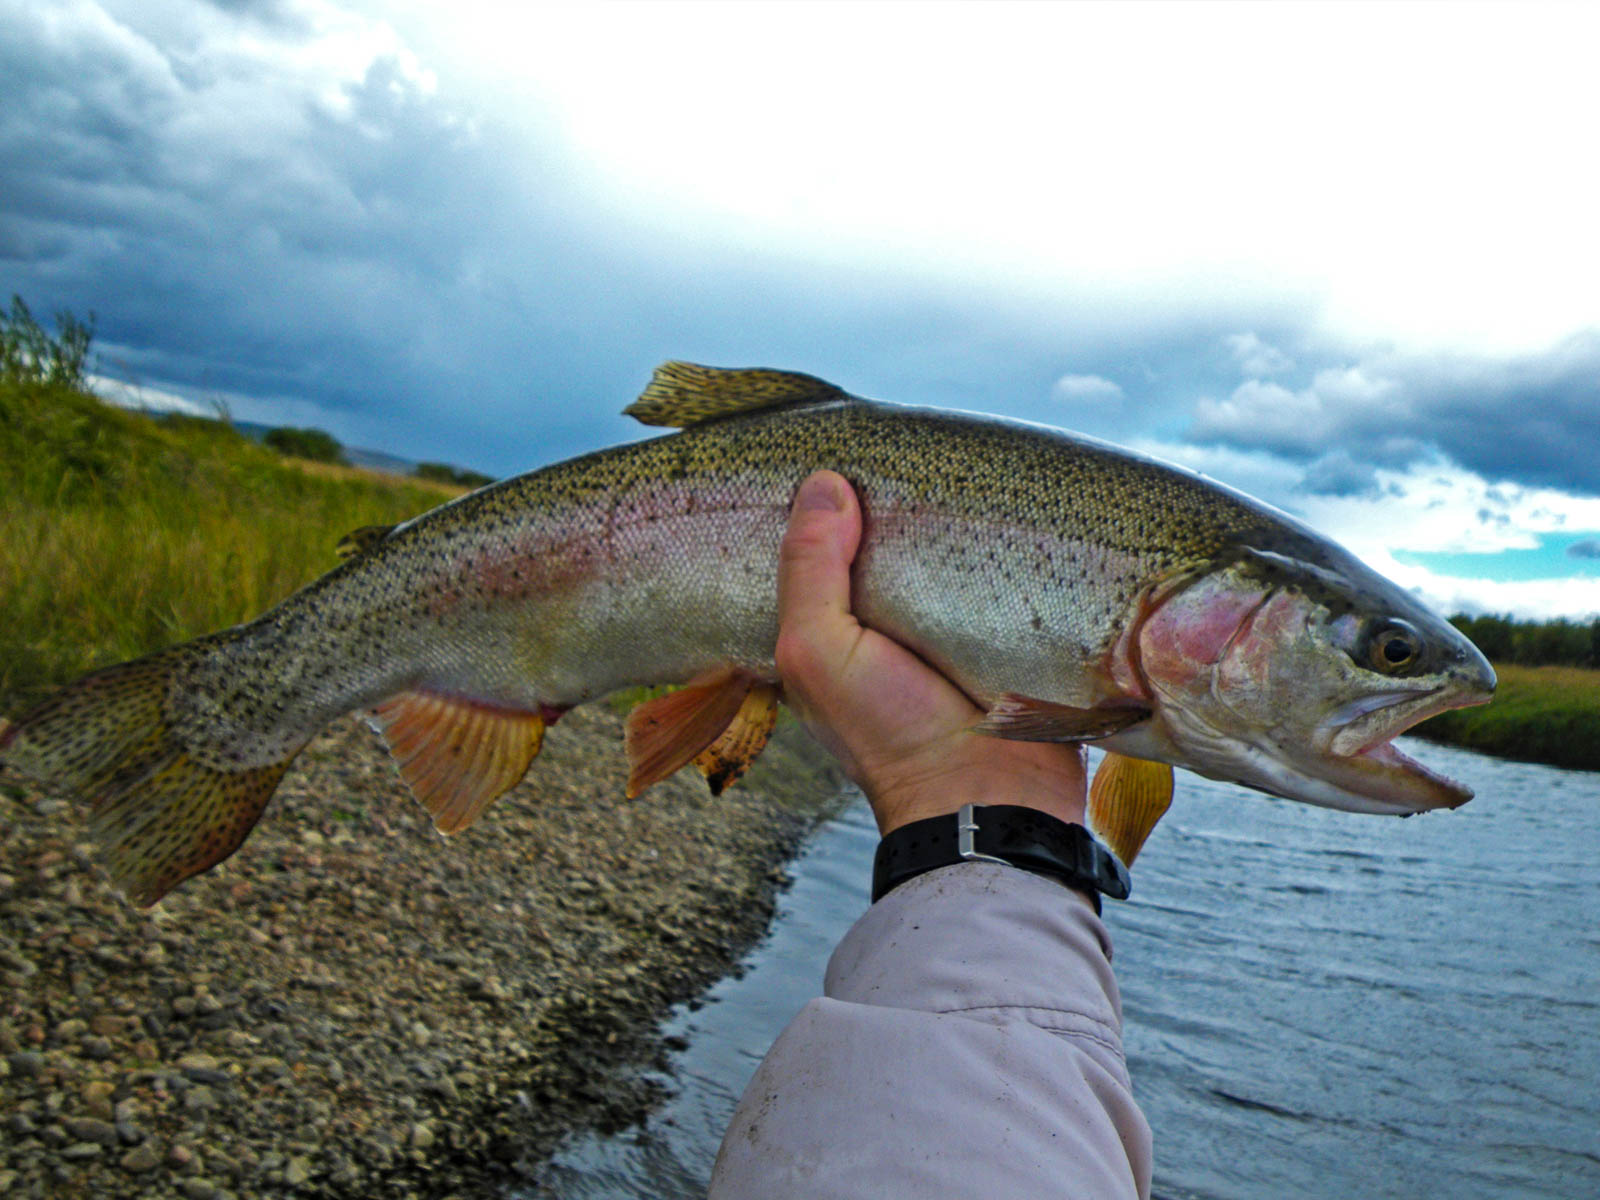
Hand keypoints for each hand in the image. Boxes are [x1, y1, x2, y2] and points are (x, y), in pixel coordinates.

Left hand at [775, 471, 1087, 834]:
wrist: (992, 799)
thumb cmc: (891, 735)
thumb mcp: (818, 652)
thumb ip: (808, 571)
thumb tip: (825, 484)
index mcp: (833, 633)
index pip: (822, 550)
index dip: (826, 505)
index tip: (842, 451)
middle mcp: (889, 628)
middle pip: (889, 542)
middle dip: (897, 500)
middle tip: (912, 443)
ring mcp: (952, 630)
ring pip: (948, 553)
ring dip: (957, 519)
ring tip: (966, 459)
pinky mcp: (1009, 633)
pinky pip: (1005, 575)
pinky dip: (1006, 547)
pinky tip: (1013, 502)